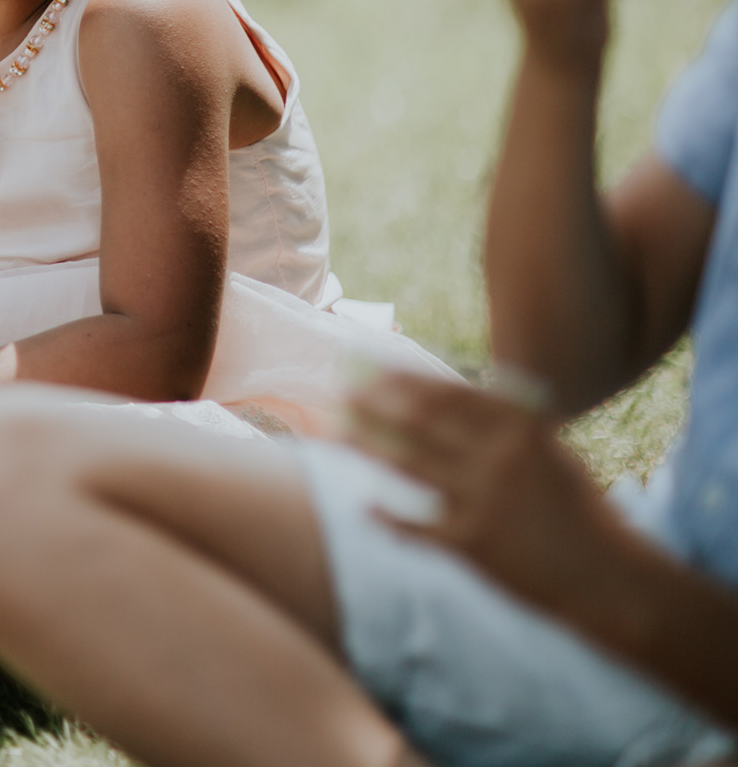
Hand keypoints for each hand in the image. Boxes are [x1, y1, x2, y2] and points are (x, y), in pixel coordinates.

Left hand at [345, 371, 625, 616]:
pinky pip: (416, 525)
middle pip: (421, 421)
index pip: (449, 393)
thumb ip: (509, 427)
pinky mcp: (473, 545)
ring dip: (368, 446)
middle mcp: (500, 458)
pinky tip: (367, 506)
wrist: (609, 579)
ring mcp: (484, 501)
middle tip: (342, 393)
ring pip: (409, 465)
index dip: (404, 379)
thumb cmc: (581, 513)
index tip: (372, 369)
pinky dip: (388, 516)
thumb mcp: (553, 456)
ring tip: (338, 433)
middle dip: (375, 404)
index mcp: (523, 429)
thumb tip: (455, 398)